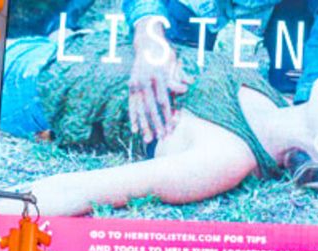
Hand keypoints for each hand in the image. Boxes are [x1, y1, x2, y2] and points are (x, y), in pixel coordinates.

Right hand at [128, 19, 190, 142]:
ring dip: (145, 126)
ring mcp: (136, 83)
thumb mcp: (174, 64)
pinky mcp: (131, 86)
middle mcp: (145, 80)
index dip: (168, 114)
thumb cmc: (165, 56)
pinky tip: (135, 130)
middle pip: (151, 107)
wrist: (148, 43)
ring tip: (148, 140)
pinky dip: (134, 118)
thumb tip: (186, 88)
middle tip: (163, 138)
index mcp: (158, 76)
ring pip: (140, 108)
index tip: (172, 127)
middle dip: (157, 124)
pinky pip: (132, 105)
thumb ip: (178, 78)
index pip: (163, 100)